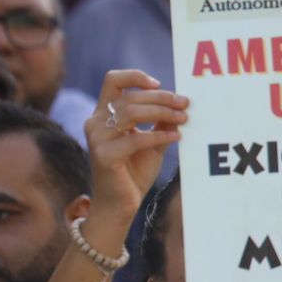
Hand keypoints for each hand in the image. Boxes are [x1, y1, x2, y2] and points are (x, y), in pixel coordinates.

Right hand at [86, 69, 186, 226]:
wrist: (120, 205)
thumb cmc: (134, 172)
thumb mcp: (152, 142)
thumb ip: (162, 123)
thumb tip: (181, 103)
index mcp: (103, 114)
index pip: (113, 81)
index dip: (135, 76)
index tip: (159, 83)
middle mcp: (95, 122)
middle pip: (130, 97)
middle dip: (162, 98)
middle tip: (186, 104)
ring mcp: (97, 139)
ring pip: (131, 112)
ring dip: (162, 113)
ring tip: (184, 119)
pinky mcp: (104, 156)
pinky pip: (135, 139)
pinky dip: (158, 135)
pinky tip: (176, 137)